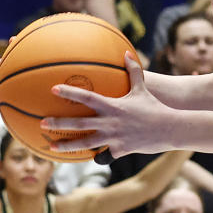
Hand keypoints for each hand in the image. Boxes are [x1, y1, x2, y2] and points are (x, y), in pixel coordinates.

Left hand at [41, 52, 172, 156]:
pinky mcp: (118, 151)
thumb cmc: (154, 107)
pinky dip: (94, 156)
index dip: (70, 92)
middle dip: (58, 123)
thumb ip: (133, 71)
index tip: (53, 89)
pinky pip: (102, 155)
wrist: (170, 128)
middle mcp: (110, 122)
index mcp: (113, 106)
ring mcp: (113, 138)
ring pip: (85, 144)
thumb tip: (127, 53)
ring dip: (66, 146)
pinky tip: (83, 159)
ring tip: (51, 148)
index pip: (87, 97)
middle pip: (79, 123)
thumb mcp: (143, 88)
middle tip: (42, 122)